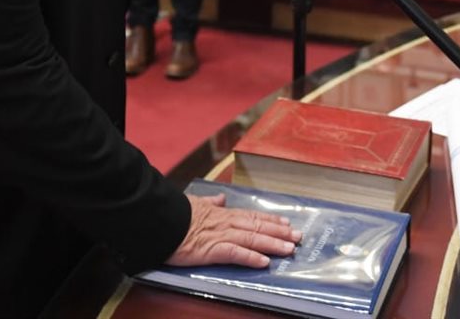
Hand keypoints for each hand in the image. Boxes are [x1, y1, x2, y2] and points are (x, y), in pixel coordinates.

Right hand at [165, 193, 300, 268]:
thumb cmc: (175, 212)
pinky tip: (264, 262)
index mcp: (222, 213)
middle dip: (280, 232)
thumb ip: (210, 201)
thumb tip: (221, 197)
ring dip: (273, 244)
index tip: (287, 223)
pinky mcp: (212, 249)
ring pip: (252, 238)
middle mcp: (226, 222)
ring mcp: (221, 235)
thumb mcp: (195, 201)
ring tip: (289, 249)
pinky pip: (236, 253)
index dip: (271, 220)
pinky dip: (251, 257)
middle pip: (258, 226)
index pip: (252, 216)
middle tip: (298, 236)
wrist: (161, 220)